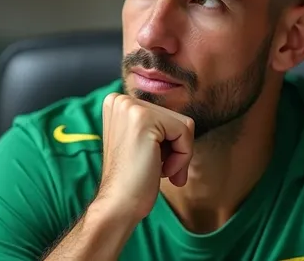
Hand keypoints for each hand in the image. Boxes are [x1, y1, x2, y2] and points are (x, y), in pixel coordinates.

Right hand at [95, 93, 194, 221]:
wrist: (118, 204)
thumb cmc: (134, 179)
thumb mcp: (142, 141)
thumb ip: (157, 124)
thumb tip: (186, 122)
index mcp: (118, 103)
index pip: (165, 115)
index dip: (168, 143)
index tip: (154, 162)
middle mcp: (121, 100)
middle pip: (176, 118)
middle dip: (175, 149)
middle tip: (160, 170)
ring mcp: (130, 107)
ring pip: (183, 125)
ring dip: (179, 154)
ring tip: (161, 171)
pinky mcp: (144, 119)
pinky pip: (185, 132)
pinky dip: (182, 157)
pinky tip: (163, 171)